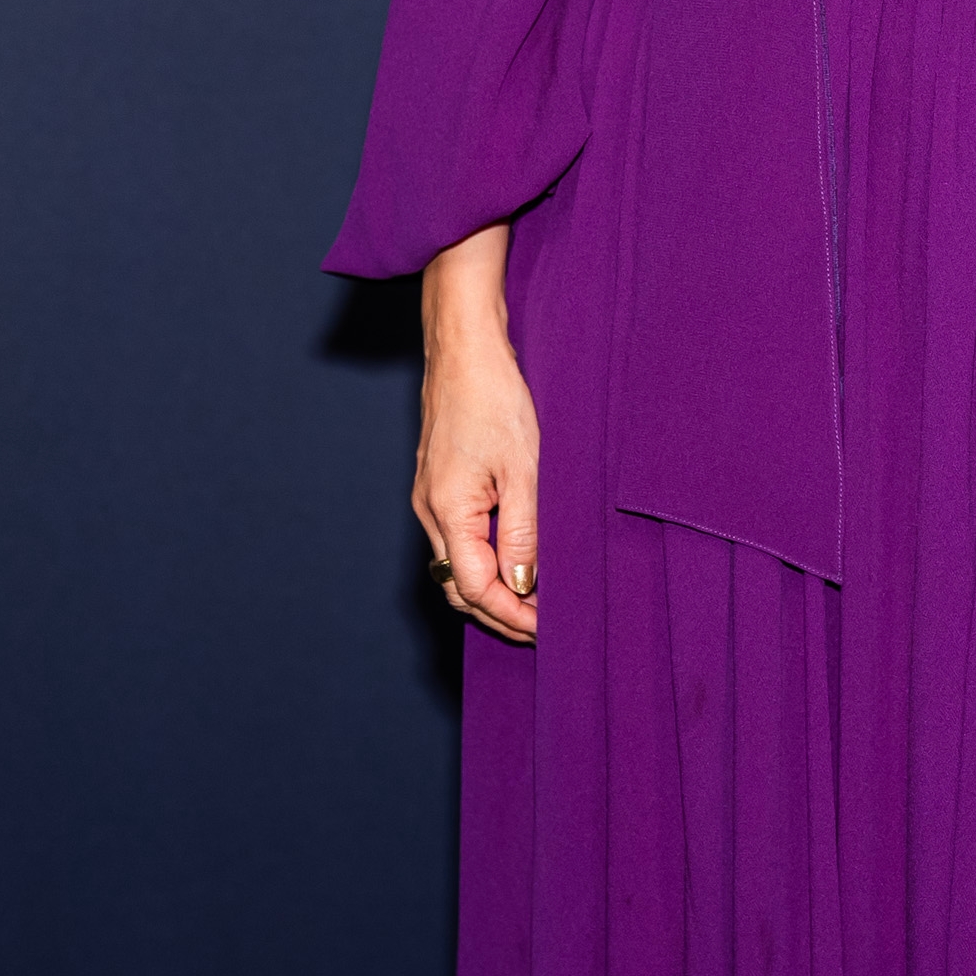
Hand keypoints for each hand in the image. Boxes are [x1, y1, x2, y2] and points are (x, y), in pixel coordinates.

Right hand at [413, 225, 538, 644]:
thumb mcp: (523, 468)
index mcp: (447, 511)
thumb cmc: (494, 397)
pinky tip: (514, 558)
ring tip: (535, 599)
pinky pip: (458, 538)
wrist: (464, 346)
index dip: (510, 615)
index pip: (474, 589)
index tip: (546, 628)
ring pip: (456, 565)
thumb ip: (523, 533)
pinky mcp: (439, 483)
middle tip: (543, 625)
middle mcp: (430, 510)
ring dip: (492, 588)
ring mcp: (430, 497)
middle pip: (458, 587)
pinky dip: (484, 559)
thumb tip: (523, 587)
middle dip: (499, 612)